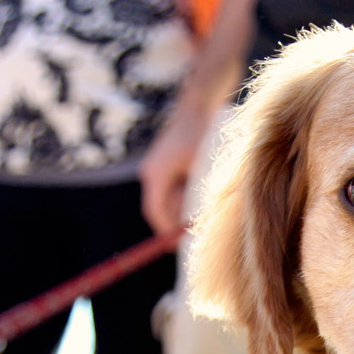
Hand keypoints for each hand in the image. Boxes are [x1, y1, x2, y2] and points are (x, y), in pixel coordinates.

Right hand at [139, 102, 213, 238]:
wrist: (199, 106)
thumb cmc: (202, 136)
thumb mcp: (201, 169)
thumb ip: (195, 196)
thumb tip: (194, 223)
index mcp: (156, 175)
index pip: (156, 212)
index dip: (165, 231)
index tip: (176, 246)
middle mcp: (151, 173)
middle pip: (159, 208)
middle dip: (174, 222)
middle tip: (191, 235)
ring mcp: (155, 168)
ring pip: (165, 199)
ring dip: (180, 209)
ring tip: (198, 214)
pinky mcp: (164, 164)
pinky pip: (169, 188)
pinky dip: (181, 197)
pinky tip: (197, 196)